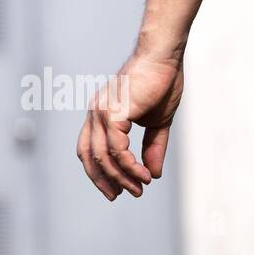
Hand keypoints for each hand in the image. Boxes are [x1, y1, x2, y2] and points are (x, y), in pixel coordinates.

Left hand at [77, 51, 182, 199]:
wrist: (165, 58)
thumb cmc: (161, 83)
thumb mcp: (158, 124)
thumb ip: (152, 148)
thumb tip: (153, 174)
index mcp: (101, 114)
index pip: (89, 149)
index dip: (99, 172)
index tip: (116, 189)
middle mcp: (95, 113)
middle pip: (89, 157)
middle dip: (105, 180)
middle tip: (123, 195)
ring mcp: (101, 112)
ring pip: (104, 157)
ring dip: (122, 177)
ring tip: (140, 187)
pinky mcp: (113, 112)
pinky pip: (117, 149)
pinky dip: (129, 166)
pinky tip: (144, 174)